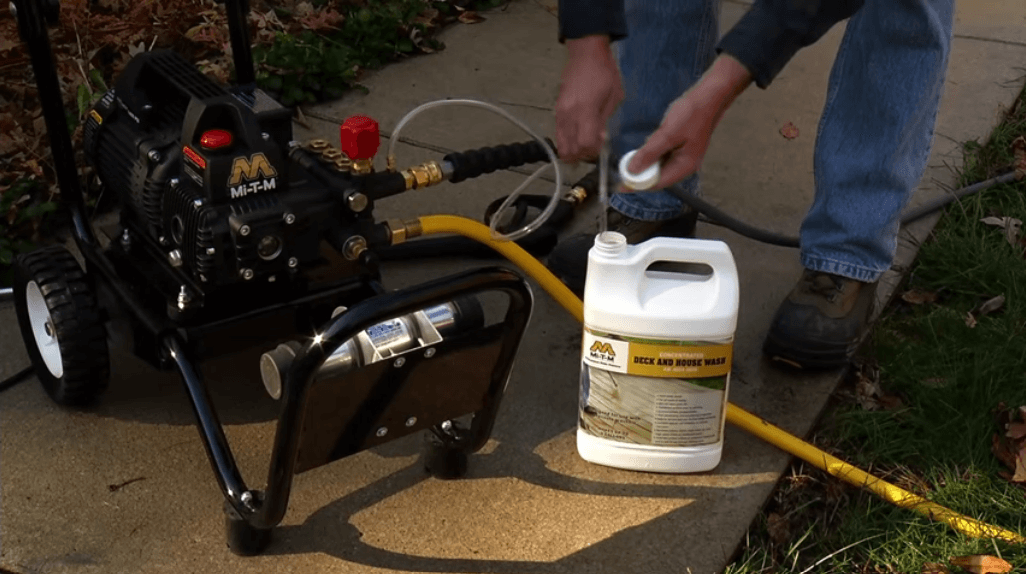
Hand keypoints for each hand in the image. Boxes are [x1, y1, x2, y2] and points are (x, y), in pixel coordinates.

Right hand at [555, 36, 623, 162]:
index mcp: (585, 110)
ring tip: (585, 144)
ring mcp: (560, 113)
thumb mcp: (613, 97)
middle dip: (582, 155)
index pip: (585, 144)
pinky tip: (578, 136)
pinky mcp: (557, 110)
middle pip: (570, 149)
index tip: (601, 148)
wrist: (586, 53)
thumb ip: (604, 120)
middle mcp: (569, 114)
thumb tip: (598, 139)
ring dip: (573, 150)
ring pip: (561, 144)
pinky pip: (558, 134)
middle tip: (593, 150)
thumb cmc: (604, 72)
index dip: (593, 152)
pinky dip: (567, 141)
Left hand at [627, 54, 752, 189]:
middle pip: (657, 178)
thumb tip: (632, 170)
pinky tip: (641, 151)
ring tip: (627, 162)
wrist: (708, 96)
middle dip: (639, 176)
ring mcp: (682, 157)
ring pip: (658, 168)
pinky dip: (650, 156)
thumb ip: (650, 153)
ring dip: (644, 166)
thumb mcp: (668, 134)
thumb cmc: (693, 113)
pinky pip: (661, 157)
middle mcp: (684, 165)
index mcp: (684, 167)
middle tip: (621, 171)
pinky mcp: (679, 148)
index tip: (620, 185)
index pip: (657, 184)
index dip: (638, 186)